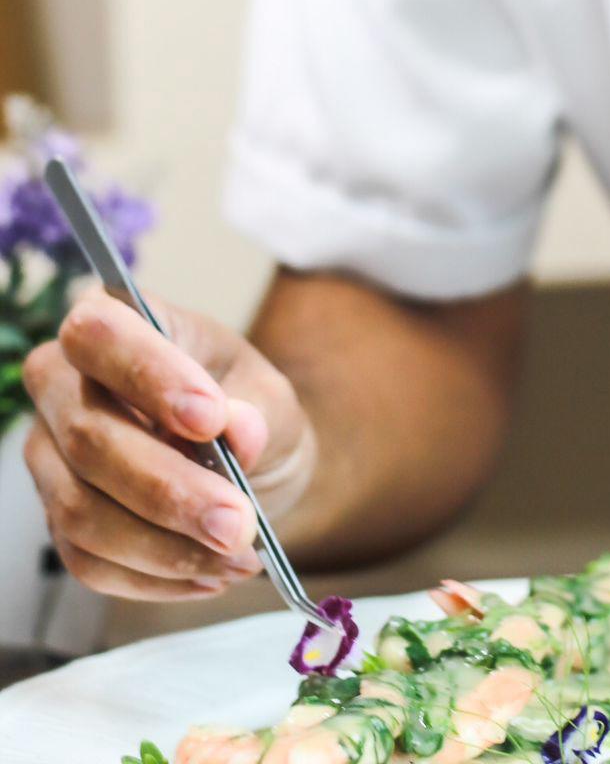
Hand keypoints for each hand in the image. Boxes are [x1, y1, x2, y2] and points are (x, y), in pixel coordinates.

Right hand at [22, 288, 316, 600]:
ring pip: (80, 509)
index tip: (210, 418)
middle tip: (237, 523)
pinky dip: (152, 577)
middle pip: (87, 435)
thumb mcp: (271, 396)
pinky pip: (88, 560)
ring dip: (163, 545)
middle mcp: (62, 383)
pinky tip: (208, 574)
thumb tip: (239, 429)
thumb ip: (259, 410)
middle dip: (167, 488)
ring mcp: (51, 454)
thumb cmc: (247, 407)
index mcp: (114, 321)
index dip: (148, 375)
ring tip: (236, 554)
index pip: (100, 334)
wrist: (243, 462)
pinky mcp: (57, 517)